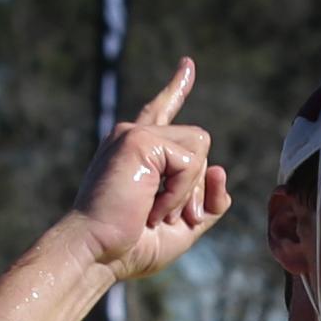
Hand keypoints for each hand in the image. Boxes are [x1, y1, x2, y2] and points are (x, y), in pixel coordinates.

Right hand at [73, 57, 230, 278]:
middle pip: (200, 142)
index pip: (163, 112)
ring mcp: (136, 135)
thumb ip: (208, 198)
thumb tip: (219, 168)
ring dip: (188, 190)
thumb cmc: (135, 244)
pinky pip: (189, 162)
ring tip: (156, 213)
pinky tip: (153, 209)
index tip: (188, 65)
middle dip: (196, 185)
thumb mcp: (185, 223)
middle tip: (166, 217)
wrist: (100, 255)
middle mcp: (136, 136)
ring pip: (200, 147)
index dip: (177, 89)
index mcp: (142, 152)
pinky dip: (180, 193)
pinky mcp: (138, 139)